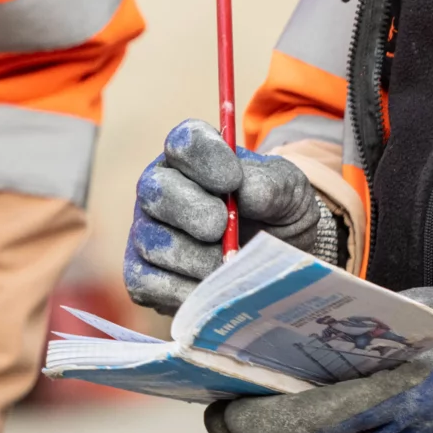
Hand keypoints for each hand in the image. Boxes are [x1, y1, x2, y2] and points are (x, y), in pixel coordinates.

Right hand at [123, 119, 337, 313]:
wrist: (276, 261)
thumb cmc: (277, 214)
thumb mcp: (289, 191)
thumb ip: (271, 184)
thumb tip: (243, 193)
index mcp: (195, 156)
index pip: (185, 142)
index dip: (204, 158)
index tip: (232, 180)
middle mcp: (162, 188)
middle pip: (155, 190)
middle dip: (190, 209)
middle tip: (220, 227)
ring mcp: (148, 232)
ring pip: (150, 241)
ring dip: (192, 256)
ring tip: (226, 264)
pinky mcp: (144, 276)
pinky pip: (145, 283)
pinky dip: (180, 290)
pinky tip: (210, 289)